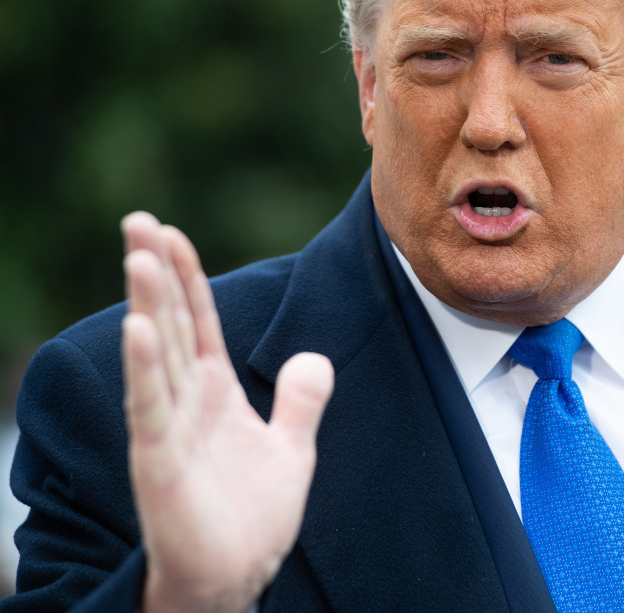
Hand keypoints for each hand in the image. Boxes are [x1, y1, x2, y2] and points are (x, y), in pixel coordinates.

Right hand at [121, 212, 333, 612]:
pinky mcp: (160, 462)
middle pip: (169, 323)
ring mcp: (168, 429)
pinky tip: (138, 328)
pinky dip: (145, 368)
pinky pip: (151, 407)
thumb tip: (315, 357)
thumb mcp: (291, 449)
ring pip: (156, 355)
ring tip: (138, 254)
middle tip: (137, 219)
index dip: (186, 277)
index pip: (197, 321)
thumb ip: (301, 401)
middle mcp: (185, 402)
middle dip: (155, 272)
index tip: (170, 232)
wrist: (237, 575)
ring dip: (147, 304)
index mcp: (214, 392)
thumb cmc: (252, 516)